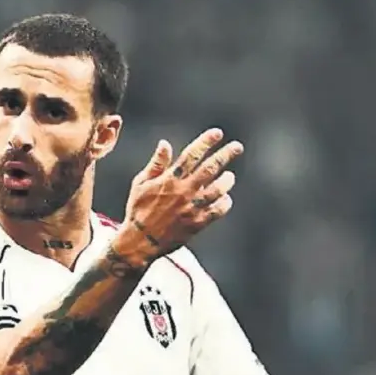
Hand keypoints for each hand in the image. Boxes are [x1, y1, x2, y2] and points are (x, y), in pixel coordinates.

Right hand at [121, 128, 242, 261]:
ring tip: (230, 175)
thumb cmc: (138, 210)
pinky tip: (226, 198)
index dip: (206, 142)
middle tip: (237, 147)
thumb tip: (165, 143)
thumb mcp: (141, 183)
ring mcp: (192, 208)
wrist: (140, 241)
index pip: (191, 155)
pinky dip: (225, 203)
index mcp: (169, 180)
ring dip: (227, 180)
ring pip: (218, 189)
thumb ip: (156, 164)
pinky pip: (218, 211)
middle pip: (210, 168)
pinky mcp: (197, 223)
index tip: (217, 133)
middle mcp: (184, 192)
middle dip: (225, 155)